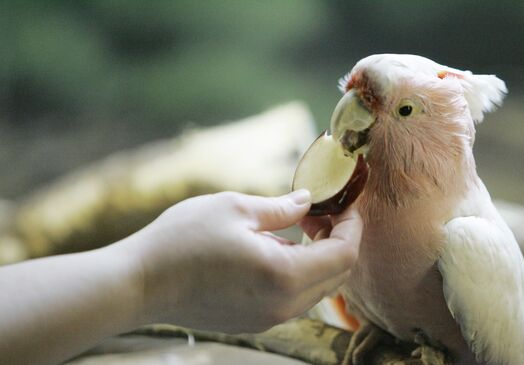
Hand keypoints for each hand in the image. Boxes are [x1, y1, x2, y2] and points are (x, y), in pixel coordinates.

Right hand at [125, 190, 361, 332]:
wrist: (138, 284)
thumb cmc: (182, 241)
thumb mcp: (236, 208)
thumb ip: (282, 208)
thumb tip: (308, 201)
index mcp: (284, 276)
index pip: (345, 254)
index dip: (352, 226)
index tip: (344, 203)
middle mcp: (283, 305)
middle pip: (337, 275)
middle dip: (340, 240)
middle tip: (321, 212)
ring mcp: (268, 318)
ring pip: (318, 289)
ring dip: (320, 257)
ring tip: (299, 227)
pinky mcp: (254, 321)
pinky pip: (295, 298)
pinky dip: (301, 272)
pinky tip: (277, 248)